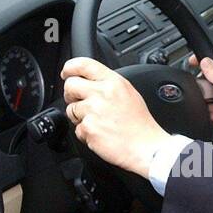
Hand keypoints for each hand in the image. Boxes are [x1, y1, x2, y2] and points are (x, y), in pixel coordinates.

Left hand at [61, 57, 169, 177]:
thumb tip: (88, 81)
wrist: (146, 147)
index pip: (83, 65)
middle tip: (81, 103)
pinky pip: (76, 128)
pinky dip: (85, 133)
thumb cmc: (140, 124)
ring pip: (71, 109)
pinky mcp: (88, 128)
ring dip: (79, 117)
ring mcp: (94, 111)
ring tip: (99, 123)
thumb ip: (107, 84)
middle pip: (70, 85)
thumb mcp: (128, 93)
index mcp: (113, 82)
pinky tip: (101, 134)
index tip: (66, 73)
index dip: (70, 68)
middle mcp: (102, 93)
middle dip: (71, 95)